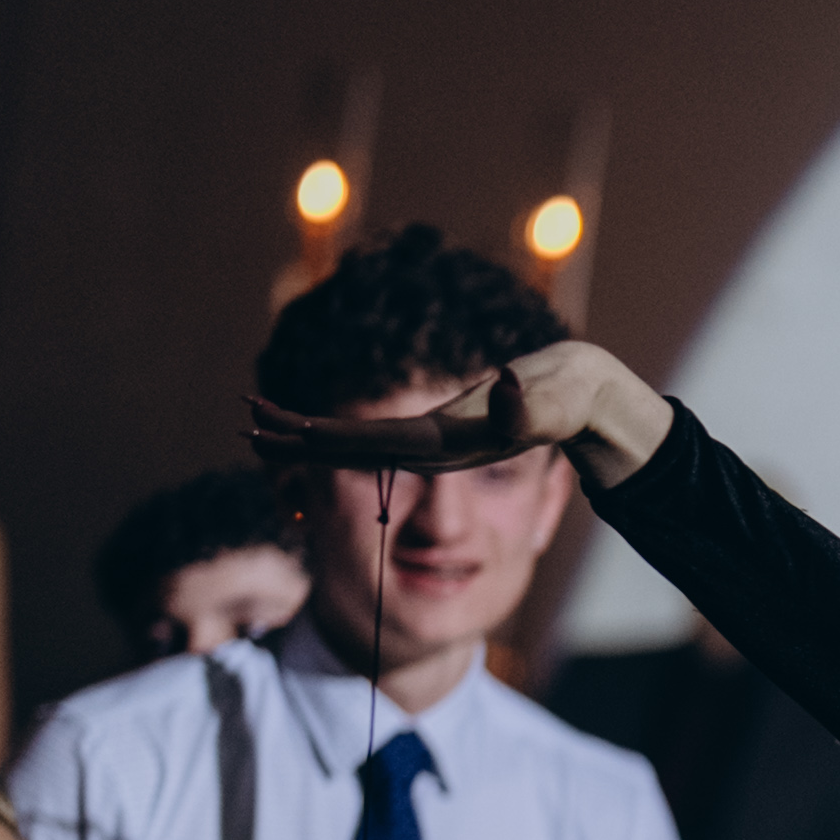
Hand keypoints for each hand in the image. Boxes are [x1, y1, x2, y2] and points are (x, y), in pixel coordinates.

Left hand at [248, 339, 670, 487]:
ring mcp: (434, 446)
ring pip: (355, 445)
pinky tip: (312, 426)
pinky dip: (336, 432)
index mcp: (450, 439)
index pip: (372, 439)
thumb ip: (537, 402)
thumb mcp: (563, 393)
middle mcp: (433, 449)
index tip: (277, 423)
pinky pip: (373, 439)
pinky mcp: (439, 437)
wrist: (596, 410)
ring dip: (307, 435)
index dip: (321, 432)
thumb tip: (505, 390)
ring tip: (261, 423)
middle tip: (243, 420)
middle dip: (296, 435)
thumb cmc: (580, 394)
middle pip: (350, 448)